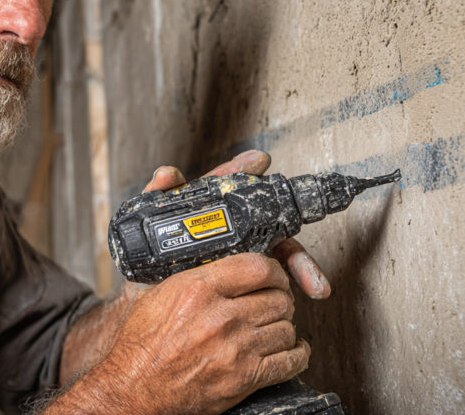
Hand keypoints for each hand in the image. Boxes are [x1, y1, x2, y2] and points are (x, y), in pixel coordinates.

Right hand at [47, 151, 326, 413]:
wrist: (133, 390)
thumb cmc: (141, 339)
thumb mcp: (153, 280)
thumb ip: (168, 226)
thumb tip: (167, 173)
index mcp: (198, 287)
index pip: (260, 265)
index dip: (275, 267)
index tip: (274, 273)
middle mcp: (219, 315)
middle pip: (279, 295)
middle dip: (283, 296)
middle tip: (277, 298)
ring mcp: (234, 348)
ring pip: (287, 326)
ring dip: (287, 324)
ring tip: (278, 322)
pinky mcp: (244, 378)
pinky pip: (289, 360)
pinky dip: (297, 354)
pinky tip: (290, 350)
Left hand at [143, 150, 331, 299]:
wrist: (151, 303)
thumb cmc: (154, 264)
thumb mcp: (152, 230)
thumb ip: (157, 200)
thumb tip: (166, 174)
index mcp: (215, 213)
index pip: (232, 186)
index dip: (246, 171)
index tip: (258, 161)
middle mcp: (236, 231)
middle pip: (270, 223)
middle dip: (289, 229)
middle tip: (292, 234)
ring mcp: (245, 256)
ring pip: (281, 253)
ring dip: (301, 264)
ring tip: (312, 282)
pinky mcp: (251, 281)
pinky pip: (278, 281)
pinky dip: (297, 284)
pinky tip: (311, 290)